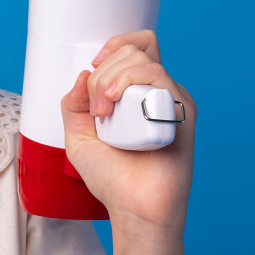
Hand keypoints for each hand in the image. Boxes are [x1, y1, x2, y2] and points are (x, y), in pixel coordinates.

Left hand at [60, 30, 195, 238]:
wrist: (134, 208)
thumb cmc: (113, 178)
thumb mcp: (78, 137)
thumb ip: (73, 105)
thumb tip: (83, 73)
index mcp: (137, 95)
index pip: (137, 48)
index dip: (115, 46)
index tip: (93, 67)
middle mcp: (157, 95)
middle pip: (134, 51)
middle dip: (103, 72)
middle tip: (96, 108)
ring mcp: (171, 102)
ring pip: (144, 60)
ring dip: (112, 79)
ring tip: (103, 112)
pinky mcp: (181, 114)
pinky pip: (159, 80)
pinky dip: (129, 83)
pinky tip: (114, 107)